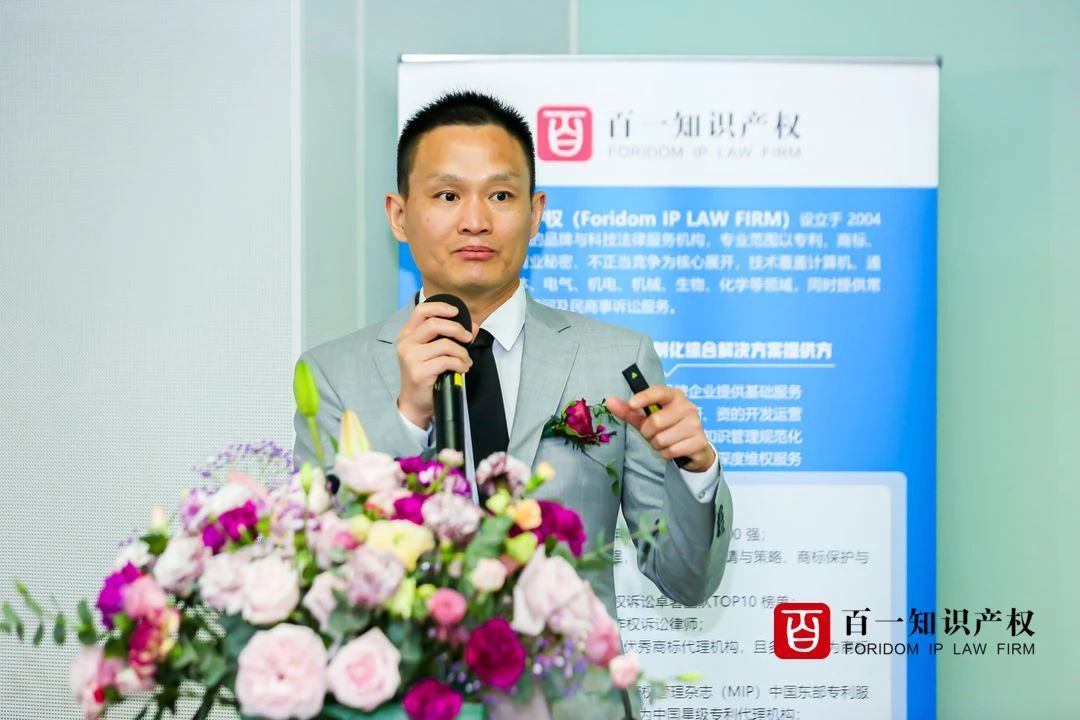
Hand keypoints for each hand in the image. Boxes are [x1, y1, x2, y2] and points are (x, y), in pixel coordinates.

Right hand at [396, 301, 473, 428]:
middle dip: (457, 329)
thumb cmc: (426, 374)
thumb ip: (452, 336)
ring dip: (462, 352)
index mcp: (408, 334)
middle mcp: (406, 343)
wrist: (415, 402)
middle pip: (434, 324)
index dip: (440, 307)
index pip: (421, 311)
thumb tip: (474, 326)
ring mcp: (411, 357)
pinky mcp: (419, 372)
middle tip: (468, 338)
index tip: (456, 312)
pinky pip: (446, 361)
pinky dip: (460, 364)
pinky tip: (462, 369)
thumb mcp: (435, 352)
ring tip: (465, 360)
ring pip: (444, 345)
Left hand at [606, 386, 715, 472]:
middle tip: (654, 435)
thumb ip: (629, 411)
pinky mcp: (699, 441)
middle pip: (655, 422)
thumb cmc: (667, 428)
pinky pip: (671, 451)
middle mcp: (687, 407)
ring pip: (661, 439)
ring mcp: (696, 424)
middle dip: (648, 433)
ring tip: (665, 441)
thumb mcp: (646, 419)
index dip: (644, 397)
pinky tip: (673, 449)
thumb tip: (609, 401)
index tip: (631, 404)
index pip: (659, 392)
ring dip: (657, 445)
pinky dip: (666, 454)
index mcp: (674, 396)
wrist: (693, 447)